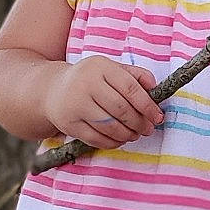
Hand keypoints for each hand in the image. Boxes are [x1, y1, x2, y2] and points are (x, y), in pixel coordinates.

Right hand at [48, 55, 164, 147]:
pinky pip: (97, 139)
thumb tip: (155, 87)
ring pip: (109, 126)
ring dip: (127, 134)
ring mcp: (75, 105)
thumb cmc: (89, 80)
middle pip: (121, 109)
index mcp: (100, 67)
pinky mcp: (69, 124)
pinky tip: (120, 139)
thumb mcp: (110, 69)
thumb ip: (134, 75)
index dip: (148, 105)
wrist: (52, 90)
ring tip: (135, 134)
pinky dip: (113, 142)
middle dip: (139, 123)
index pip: (130, 88)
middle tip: (148, 129)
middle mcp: (86, 84)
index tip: (158, 116)